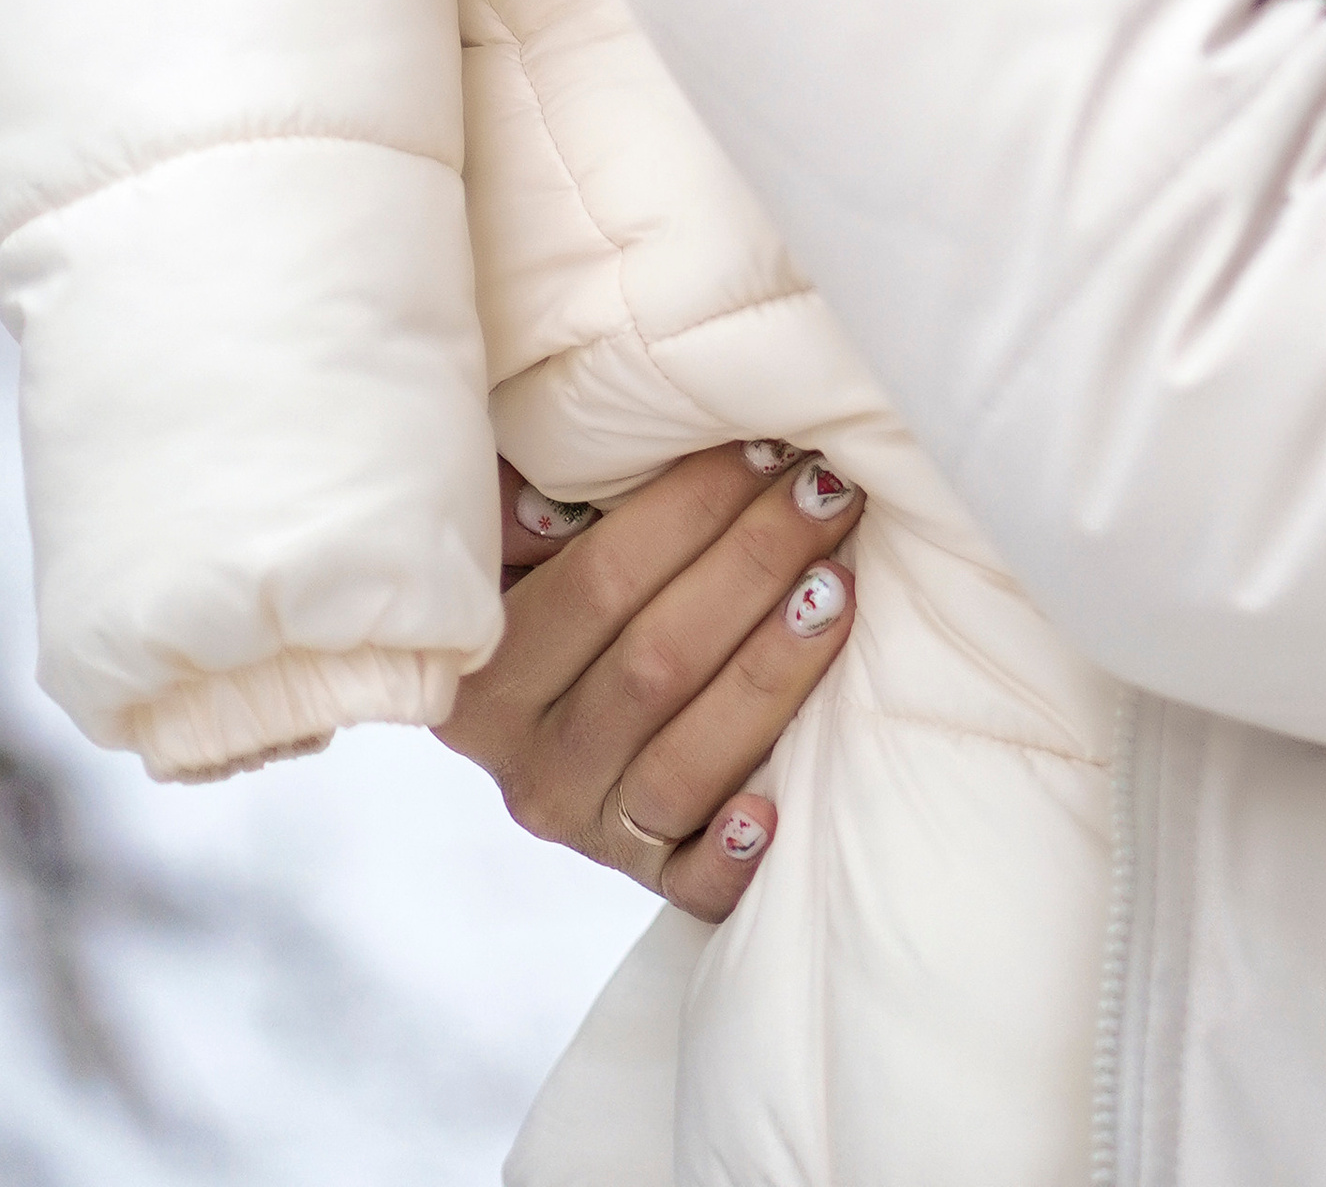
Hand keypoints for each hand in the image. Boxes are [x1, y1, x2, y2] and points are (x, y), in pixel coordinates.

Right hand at [446, 445, 865, 921]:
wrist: (532, 711)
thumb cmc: (547, 587)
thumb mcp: (512, 539)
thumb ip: (530, 504)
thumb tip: (582, 459)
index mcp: (485, 672)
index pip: (599, 583)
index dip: (690, 510)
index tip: (765, 444)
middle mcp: (527, 763)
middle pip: (657, 662)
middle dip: (756, 564)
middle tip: (829, 490)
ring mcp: (586, 826)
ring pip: (687, 760)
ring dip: (774, 669)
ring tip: (840, 587)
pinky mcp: (641, 877)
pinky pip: (689, 882)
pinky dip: (730, 852)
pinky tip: (777, 808)